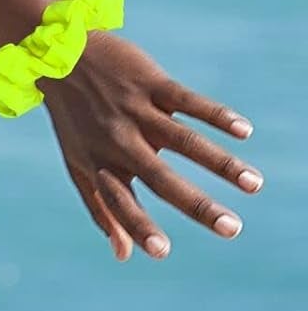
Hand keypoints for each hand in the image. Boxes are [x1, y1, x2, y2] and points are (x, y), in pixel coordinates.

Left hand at [40, 29, 263, 261]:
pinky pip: (186, 100)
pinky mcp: (150, 82)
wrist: (57, 54)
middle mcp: (119, 140)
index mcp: (102, 163)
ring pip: (183, 140)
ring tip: (254, 183)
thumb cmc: (74, 118)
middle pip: (161, 178)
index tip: (162, 253)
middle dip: (196, 205)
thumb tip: (124, 256)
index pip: (121, 203)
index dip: (138, 227)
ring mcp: (136, 110)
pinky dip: (215, 114)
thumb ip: (101, 209)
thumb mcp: (78, 163)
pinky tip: (243, 130)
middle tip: (232, 229)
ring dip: (219, 162)